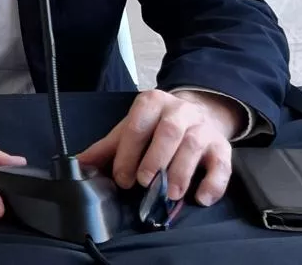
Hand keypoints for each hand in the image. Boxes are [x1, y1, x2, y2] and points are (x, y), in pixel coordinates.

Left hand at [78, 88, 240, 205]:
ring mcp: (204, 128)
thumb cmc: (156, 128)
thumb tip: (78, 164)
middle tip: (145, 183)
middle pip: (169, 132)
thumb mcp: (130, 131)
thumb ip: (106, 148)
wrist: (195, 116)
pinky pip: (223, 165)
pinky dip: (213, 183)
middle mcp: (180, 111)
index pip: (138, 124)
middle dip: (155, 159)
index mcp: (152, 103)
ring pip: (194, 146)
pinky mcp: (223, 147)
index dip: (129, 152)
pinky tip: (200, 198)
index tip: (122, 177)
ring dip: (180, 172)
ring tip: (169, 194)